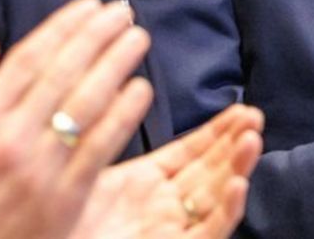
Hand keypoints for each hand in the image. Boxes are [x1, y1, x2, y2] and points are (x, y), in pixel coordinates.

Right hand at [0, 0, 155, 238]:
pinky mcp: (66, 197)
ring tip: (138, 39)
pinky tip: (141, 88)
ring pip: (87, 103)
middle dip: (97, 36)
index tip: (89, 5)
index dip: (63, 26)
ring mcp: (39, 168)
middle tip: (123, 12)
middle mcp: (8, 138)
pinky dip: (124, 113)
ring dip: (117, 64)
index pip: (28, 58)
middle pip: (63, 73)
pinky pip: (101, 145)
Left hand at [69, 104, 263, 238]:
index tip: (240, 108)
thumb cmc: (58, 226)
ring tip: (252, 139)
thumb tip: (102, 89)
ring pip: (217, 198)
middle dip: (236, 142)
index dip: (218, 130)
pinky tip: (237, 185)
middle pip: (212, 171)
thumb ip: (96, 135)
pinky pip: (209, 233)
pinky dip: (227, 211)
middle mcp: (164, 207)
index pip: (192, 153)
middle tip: (254, 116)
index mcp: (145, 185)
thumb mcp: (81, 172)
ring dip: (239, 168)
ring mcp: (171, 231)